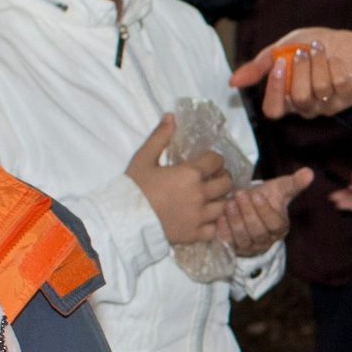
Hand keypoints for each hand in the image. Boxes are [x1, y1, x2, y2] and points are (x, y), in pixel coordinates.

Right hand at [126, 114, 235, 245]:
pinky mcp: (195, 234)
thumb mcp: (143, 158)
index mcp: (190, 173)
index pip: (216, 160)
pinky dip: (214, 223)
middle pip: (227, 182)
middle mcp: (200, 194)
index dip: (214, 159)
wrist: (124, 221)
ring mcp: (199, 216)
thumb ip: (160, 136)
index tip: (207, 161)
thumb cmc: (133, 188)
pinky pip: (215, 228)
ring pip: (224, 205)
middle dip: (222, 177)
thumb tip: (171, 116)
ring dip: (221, 199)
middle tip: (213, 178)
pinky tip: (207, 218)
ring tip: (212, 197)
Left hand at [220, 168, 311, 255]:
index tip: (256, 194)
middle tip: (240, 195)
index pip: (275, 224)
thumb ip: (294, 182)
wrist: (247, 205)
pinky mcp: (234, 248)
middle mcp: (266, 241)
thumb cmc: (266, 197)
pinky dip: (225, 231)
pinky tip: (220, 217)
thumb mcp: (280, 188)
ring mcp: (250, 247)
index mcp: (280, 228)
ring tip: (229, 204)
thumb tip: (309, 172)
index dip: (265, 211)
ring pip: (244, 239)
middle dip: (248, 213)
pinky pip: (229, 243)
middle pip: (258, 232)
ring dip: (236, 221)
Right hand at [231, 29, 351, 119]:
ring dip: (319, 61)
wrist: (343, 41)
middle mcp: (306, 107)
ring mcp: (328, 105)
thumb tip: (232, 82)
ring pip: (321, 88)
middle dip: (301, 68)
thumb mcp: (280, 50)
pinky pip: (340, 83)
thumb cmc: (308, 48)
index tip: (279, 64)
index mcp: (286, 99)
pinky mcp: (348, 96)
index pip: (273, 110)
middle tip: (302, 51)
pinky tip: (335, 59)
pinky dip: (336, 64)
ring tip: (318, 48)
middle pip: (299, 98)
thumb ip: (259, 66)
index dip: (274, 90)